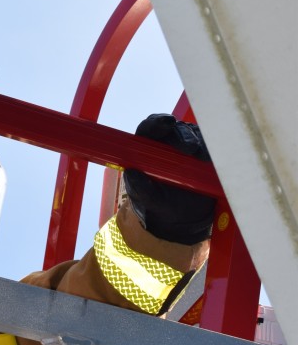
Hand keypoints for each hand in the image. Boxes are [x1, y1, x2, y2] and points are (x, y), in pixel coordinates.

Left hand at [123, 114, 214, 243]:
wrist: (184, 221)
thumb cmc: (160, 207)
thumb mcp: (149, 202)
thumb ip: (140, 189)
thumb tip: (131, 172)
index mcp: (147, 150)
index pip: (149, 129)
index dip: (156, 123)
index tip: (166, 124)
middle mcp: (167, 144)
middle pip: (174, 129)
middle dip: (182, 135)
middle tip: (190, 148)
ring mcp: (188, 148)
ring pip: (195, 135)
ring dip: (200, 143)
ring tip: (203, 158)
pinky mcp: (205, 155)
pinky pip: (211, 147)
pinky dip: (213, 150)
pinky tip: (214, 159)